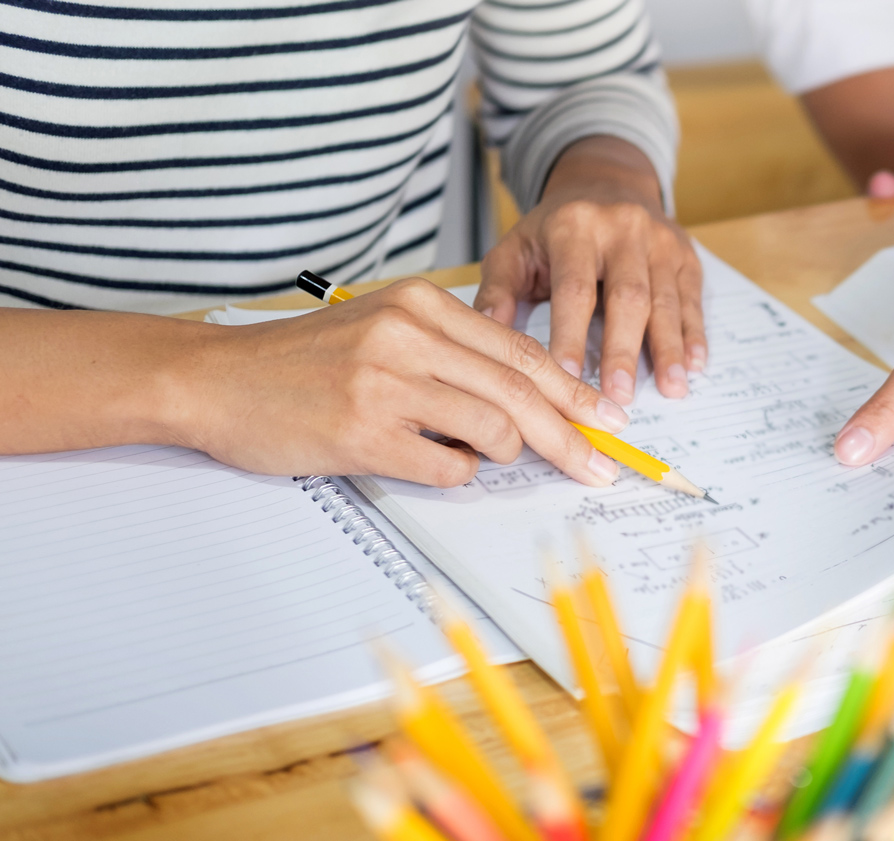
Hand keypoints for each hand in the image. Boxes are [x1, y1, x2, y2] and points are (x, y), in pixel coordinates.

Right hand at [177, 278, 630, 487]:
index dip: (574, 390)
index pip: (521, 351)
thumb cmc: (302, 362)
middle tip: (600, 467)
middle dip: (571, 436)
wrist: (213, 379)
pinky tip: (431, 461)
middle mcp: (408, 335)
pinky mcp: (363, 432)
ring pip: (494, 429)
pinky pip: (446, 466)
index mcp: (421, 304)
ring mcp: (385, 383)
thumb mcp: (383, 329)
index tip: (607, 419)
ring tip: (480, 456)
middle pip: (522, 391)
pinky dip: (456, 473)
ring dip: (503, 456)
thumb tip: (529, 401)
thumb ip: (451, 353)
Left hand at [476, 136, 702, 405]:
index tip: (567, 379)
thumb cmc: (554, 230)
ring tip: (671, 389)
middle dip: (624, 349)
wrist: (606, 182)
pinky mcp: (686, 254)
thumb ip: (498, 290)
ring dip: (669, 348)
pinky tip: (694, 365)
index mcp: (573, 226)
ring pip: (666, 300)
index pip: (574, 289)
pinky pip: (692, 298)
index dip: (572, 336)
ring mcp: (660, 240)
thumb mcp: (515, 247)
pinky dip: (694, 334)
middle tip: (620, 397)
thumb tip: (486, 336)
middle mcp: (622, 228)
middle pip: (628, 296)